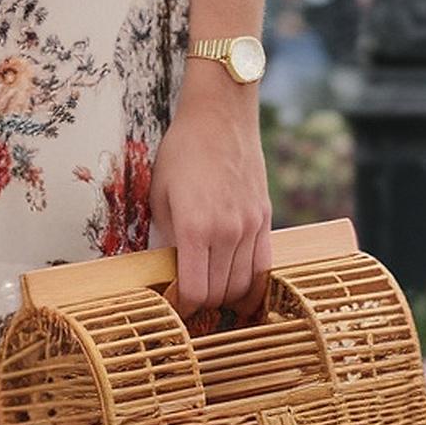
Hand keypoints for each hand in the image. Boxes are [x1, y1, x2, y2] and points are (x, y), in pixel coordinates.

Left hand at [149, 65, 272, 320]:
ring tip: (212, 296)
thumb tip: (171, 272)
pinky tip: (242, 292)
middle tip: (188, 303)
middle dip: (201, 304)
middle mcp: (226, 232)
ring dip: (226, 297)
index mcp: (194, 228)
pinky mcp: (265, 219)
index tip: (174, 307)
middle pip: (218, 293)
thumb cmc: (182, 152)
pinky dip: (253, 284)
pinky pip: (265, 265)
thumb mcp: (160, 196)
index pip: (194, 291)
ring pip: (243, 284)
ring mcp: (250, 226)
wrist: (220, 117)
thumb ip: (167, 238)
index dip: (182, 307)